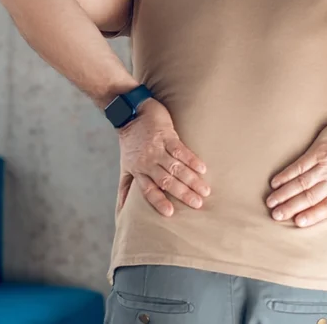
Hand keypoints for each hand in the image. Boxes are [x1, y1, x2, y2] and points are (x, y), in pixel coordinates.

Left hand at [117, 99, 210, 216]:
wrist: (130, 113)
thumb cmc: (130, 144)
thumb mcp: (125, 167)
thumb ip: (126, 189)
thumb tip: (121, 212)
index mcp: (138, 171)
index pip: (148, 190)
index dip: (158, 201)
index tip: (170, 213)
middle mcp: (148, 162)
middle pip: (166, 181)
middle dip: (183, 193)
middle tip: (197, 204)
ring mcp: (157, 148)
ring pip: (176, 167)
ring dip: (191, 179)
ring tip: (205, 191)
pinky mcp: (166, 135)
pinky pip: (180, 150)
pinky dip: (192, 160)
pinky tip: (202, 168)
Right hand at [266, 117, 326, 227]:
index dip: (313, 215)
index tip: (298, 222)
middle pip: (310, 196)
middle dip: (291, 207)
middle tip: (276, 216)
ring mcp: (325, 165)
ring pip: (301, 182)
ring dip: (284, 193)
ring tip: (271, 202)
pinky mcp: (317, 152)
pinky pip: (299, 165)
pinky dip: (286, 174)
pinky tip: (275, 182)